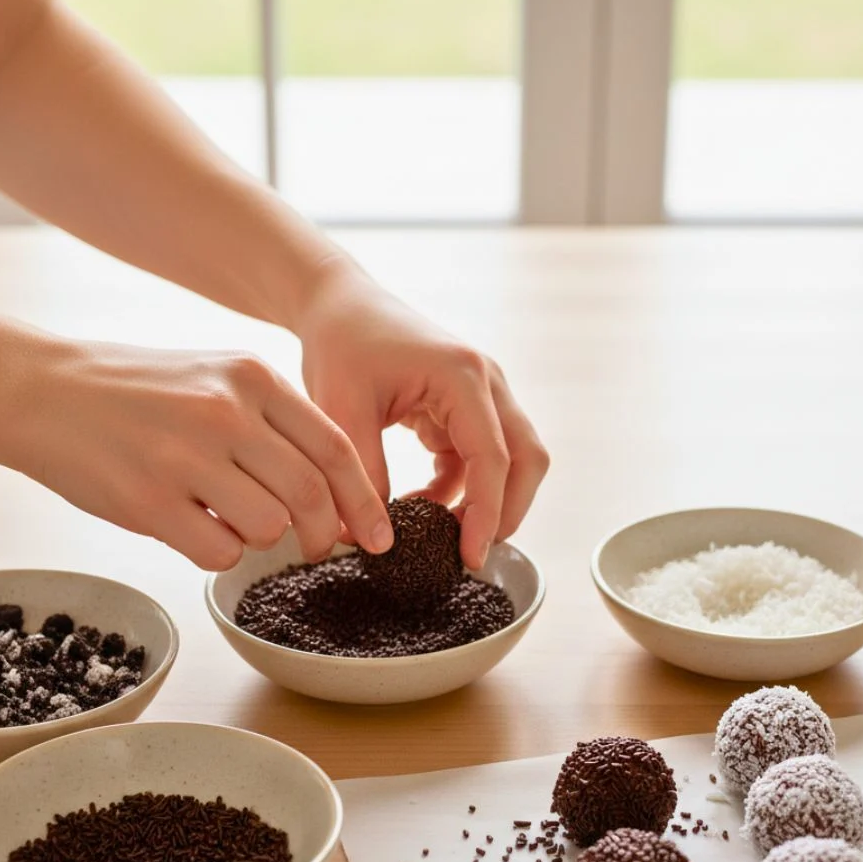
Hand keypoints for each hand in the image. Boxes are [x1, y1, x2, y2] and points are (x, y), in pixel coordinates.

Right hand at [20, 342, 392, 569]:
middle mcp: (225, 411)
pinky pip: (218, 550)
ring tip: (233, 523)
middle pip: (312, 494)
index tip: (378, 534)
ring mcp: (186, 455)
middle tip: (319, 550)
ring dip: (264, 540)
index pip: (335, 447)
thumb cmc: (134, 390)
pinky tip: (194, 528)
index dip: (365, 499)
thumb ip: (270, 422)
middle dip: (326, 536)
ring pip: (270, 526)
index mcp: (251, 377)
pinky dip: (218, 552)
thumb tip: (326, 492)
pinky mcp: (148, 499)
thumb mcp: (212, 377)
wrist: (40, 390)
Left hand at [296, 263, 548, 569]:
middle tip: (470, 556)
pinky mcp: (465, 406)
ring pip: (510, 460)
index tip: (470, 557)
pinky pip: (479, 457)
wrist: (337, 304)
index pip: (492, 456)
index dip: (486, 513)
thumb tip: (373, 538)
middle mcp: (486, 382)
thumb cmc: (340, 344)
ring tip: (439, 537)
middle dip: (506, 511)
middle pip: (525, 458)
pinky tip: (422, 506)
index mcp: (462, 375)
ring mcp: (480, 394)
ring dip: (484, 502)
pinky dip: (460, 488)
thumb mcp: (342, 412)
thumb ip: (364, 475)